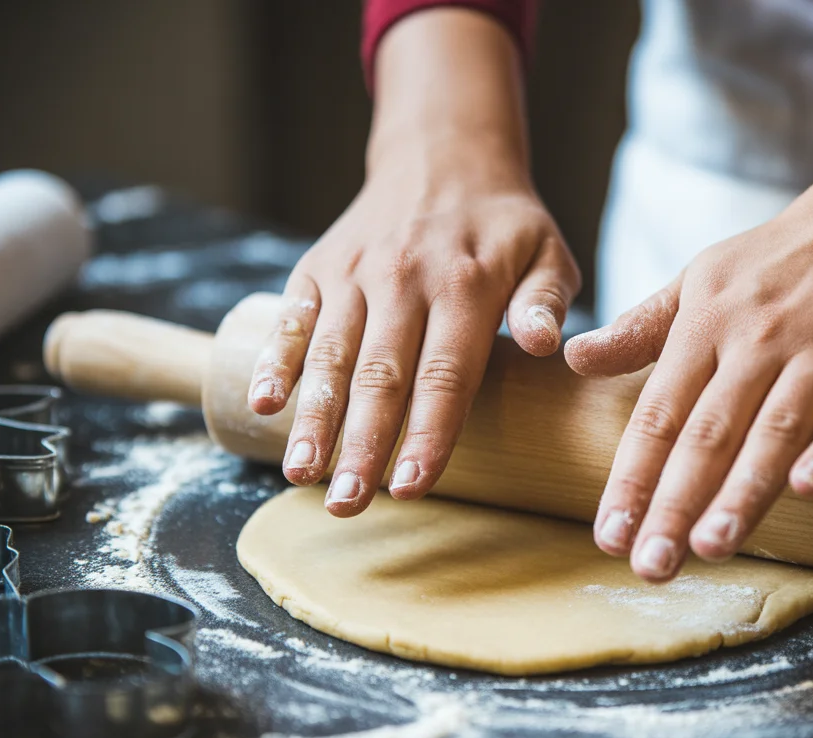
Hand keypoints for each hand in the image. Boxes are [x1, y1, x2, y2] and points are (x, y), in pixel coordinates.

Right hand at [247, 142, 576, 514]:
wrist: (444, 157)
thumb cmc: (505, 226)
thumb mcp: (548, 253)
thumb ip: (546, 302)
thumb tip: (550, 347)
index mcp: (465, 285)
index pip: (446, 376)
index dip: (428, 435)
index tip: (414, 488)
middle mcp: (403, 279)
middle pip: (380, 377)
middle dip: (361, 446)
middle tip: (347, 504)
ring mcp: (354, 274)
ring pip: (330, 356)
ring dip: (314, 419)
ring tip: (302, 476)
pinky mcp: (318, 268)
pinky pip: (292, 319)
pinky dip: (275, 360)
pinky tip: (263, 404)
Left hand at [565, 53, 812, 582]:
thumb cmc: (778, 260)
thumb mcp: (698, 280)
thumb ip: (640, 328)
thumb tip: (571, 357)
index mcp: (704, 327)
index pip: (658, 414)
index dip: (632, 478)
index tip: (609, 535)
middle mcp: (757, 341)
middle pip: (709, 433)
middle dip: (676, 502)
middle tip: (651, 564)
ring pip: (776, 428)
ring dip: (743, 489)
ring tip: (709, 546)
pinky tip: (808, 488)